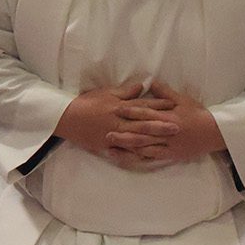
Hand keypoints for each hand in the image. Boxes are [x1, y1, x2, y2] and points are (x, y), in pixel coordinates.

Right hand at [56, 83, 175, 159]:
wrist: (66, 117)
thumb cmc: (87, 102)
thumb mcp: (106, 92)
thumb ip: (126, 91)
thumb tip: (142, 86)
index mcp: (120, 106)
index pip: (143, 106)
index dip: (159, 107)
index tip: (174, 107)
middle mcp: (118, 121)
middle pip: (143, 124)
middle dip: (161, 126)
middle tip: (178, 128)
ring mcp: (113, 135)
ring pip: (135, 139)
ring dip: (152, 141)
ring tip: (166, 143)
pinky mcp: (106, 146)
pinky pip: (122, 152)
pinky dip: (134, 155)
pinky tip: (146, 158)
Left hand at [104, 82, 225, 168]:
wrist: (214, 132)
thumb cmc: (197, 114)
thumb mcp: (182, 99)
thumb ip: (164, 92)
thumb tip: (149, 82)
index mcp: (168, 116)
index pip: (147, 113)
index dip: (131, 111)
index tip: (117, 109)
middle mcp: (166, 131)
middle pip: (142, 132)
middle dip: (124, 133)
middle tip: (106, 133)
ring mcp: (168, 145)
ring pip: (144, 147)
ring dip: (127, 148)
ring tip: (110, 149)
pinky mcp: (170, 155)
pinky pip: (152, 158)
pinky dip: (138, 158)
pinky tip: (127, 159)